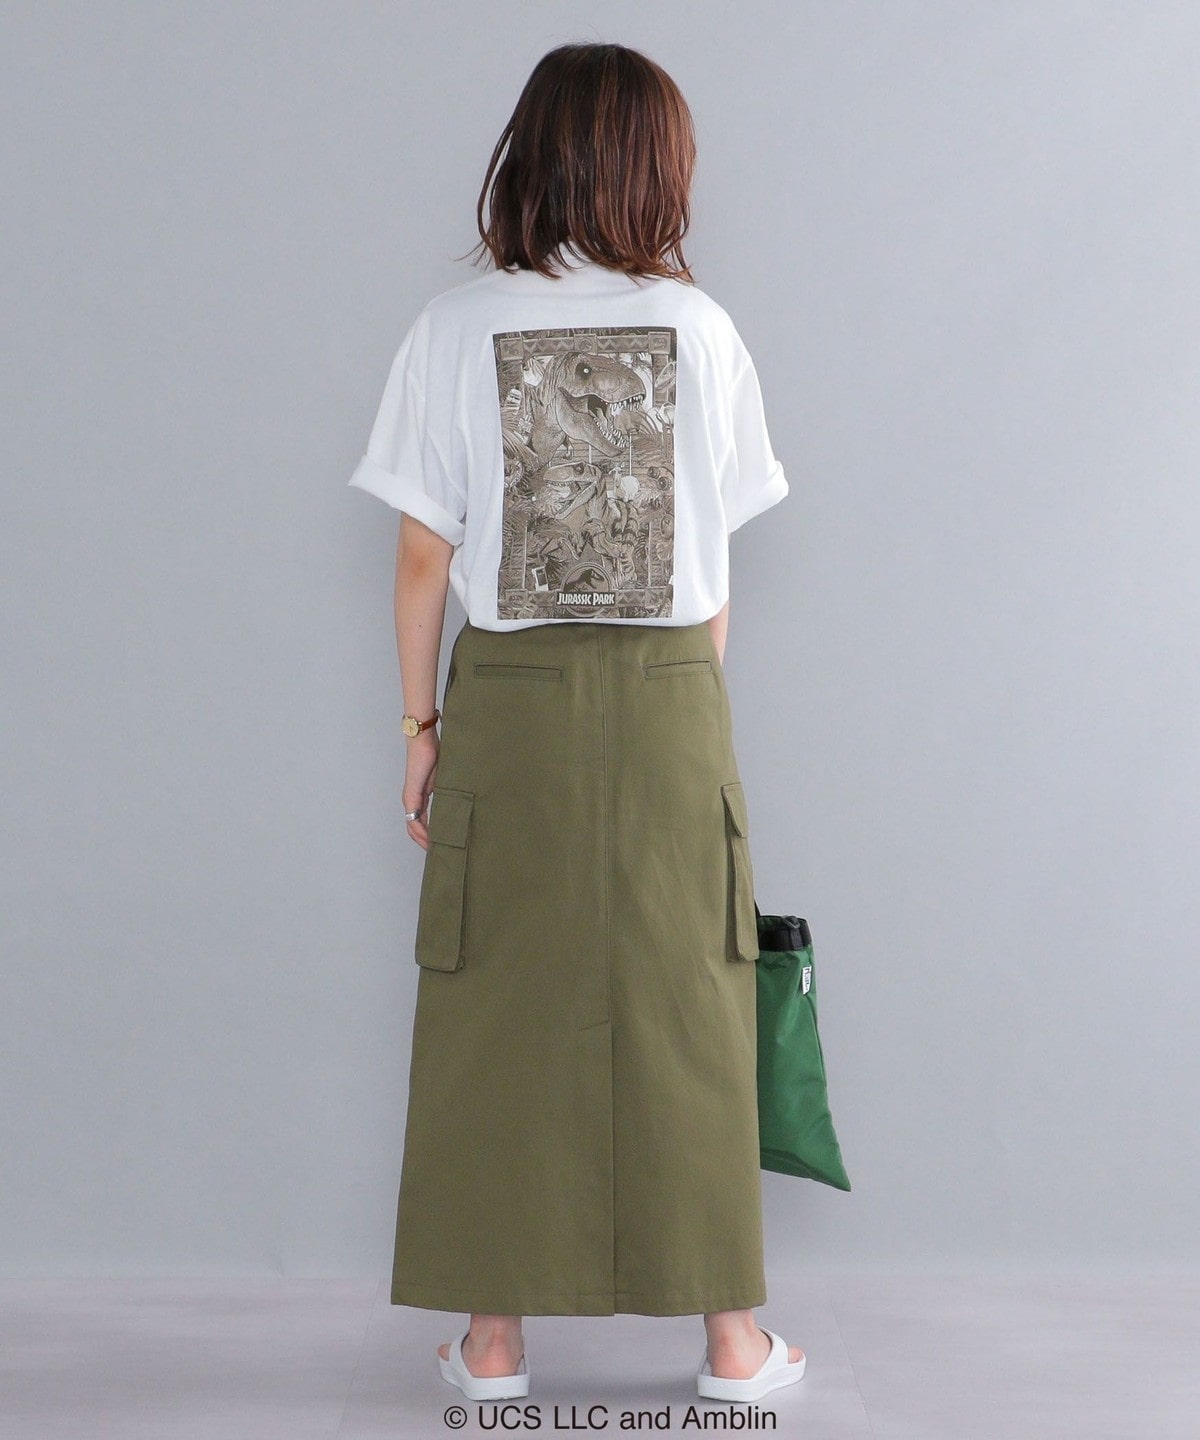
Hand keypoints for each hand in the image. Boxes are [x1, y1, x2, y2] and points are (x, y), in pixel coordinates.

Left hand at [402, 732, 438, 849]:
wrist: (424, 740)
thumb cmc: (435, 753)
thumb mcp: (445, 777)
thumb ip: (448, 790)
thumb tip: (461, 800)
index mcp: (420, 796)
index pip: (422, 821)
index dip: (429, 834)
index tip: (441, 843)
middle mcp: (412, 800)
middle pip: (415, 828)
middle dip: (426, 842)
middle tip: (439, 852)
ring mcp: (410, 798)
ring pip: (413, 827)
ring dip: (423, 840)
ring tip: (435, 849)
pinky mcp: (411, 795)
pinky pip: (414, 819)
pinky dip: (420, 831)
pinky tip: (429, 838)